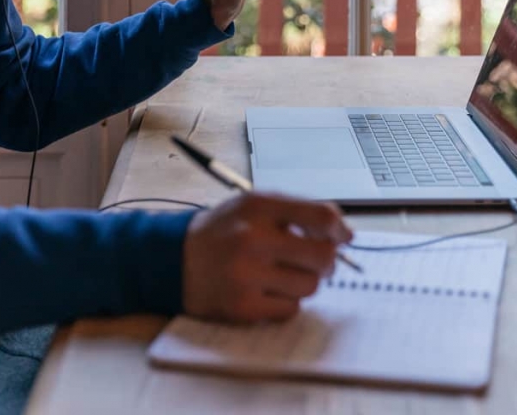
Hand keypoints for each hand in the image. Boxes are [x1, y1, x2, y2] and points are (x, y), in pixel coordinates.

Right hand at [182, 192, 352, 322]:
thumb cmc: (221, 232)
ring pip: (310, 286)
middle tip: (318, 262)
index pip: (321, 217)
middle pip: (323, 257)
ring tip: (282, 274)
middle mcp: (253, 239)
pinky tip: (265, 290)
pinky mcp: (242, 306)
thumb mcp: (252, 206)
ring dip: (303, 281)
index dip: (340, 230)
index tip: (344, 237)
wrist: (172, 258)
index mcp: (258, 207)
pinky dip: (285, 302)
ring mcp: (247, 275)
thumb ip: (295, 213)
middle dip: (328, 261)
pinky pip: (290, 309)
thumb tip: (341, 232)